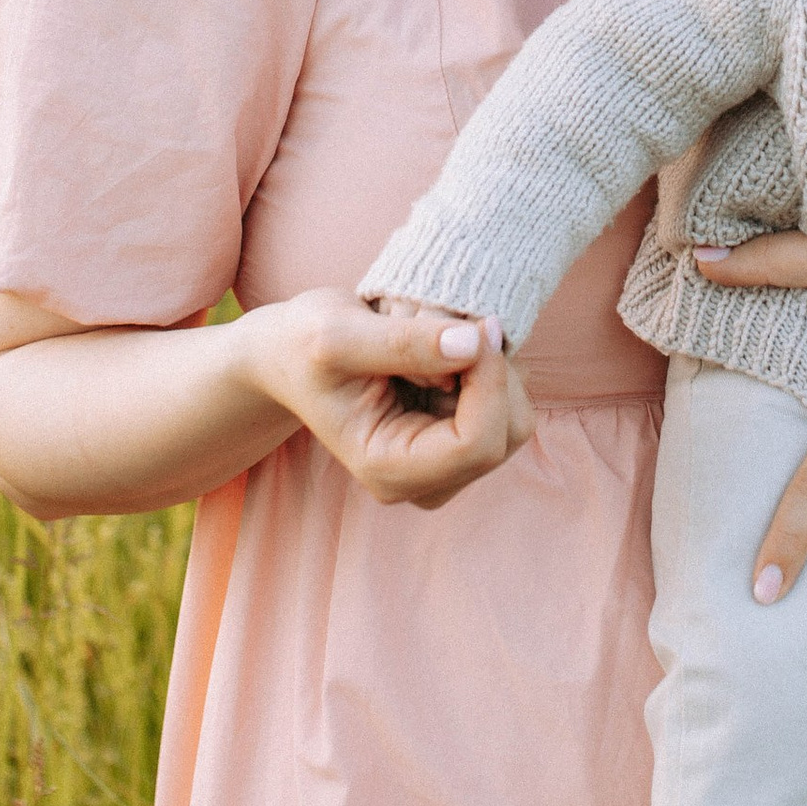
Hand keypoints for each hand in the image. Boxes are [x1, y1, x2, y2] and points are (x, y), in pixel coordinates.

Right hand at [248, 289, 529, 510]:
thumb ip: (404, 342)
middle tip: (456, 325)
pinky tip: (448, 348)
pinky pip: (508, 402)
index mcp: (388, 470)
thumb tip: (475, 343)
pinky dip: (491, 366)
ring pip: (516, 418)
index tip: (474, 326)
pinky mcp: (458, 436)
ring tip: (441, 336)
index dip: (489, 381)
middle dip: (495, 373)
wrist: (291, 354)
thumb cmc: (303, 346)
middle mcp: (423, 480)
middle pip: (507, 434)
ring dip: (494, 367)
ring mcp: (444, 462)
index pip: (477, 445)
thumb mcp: (338, 335)